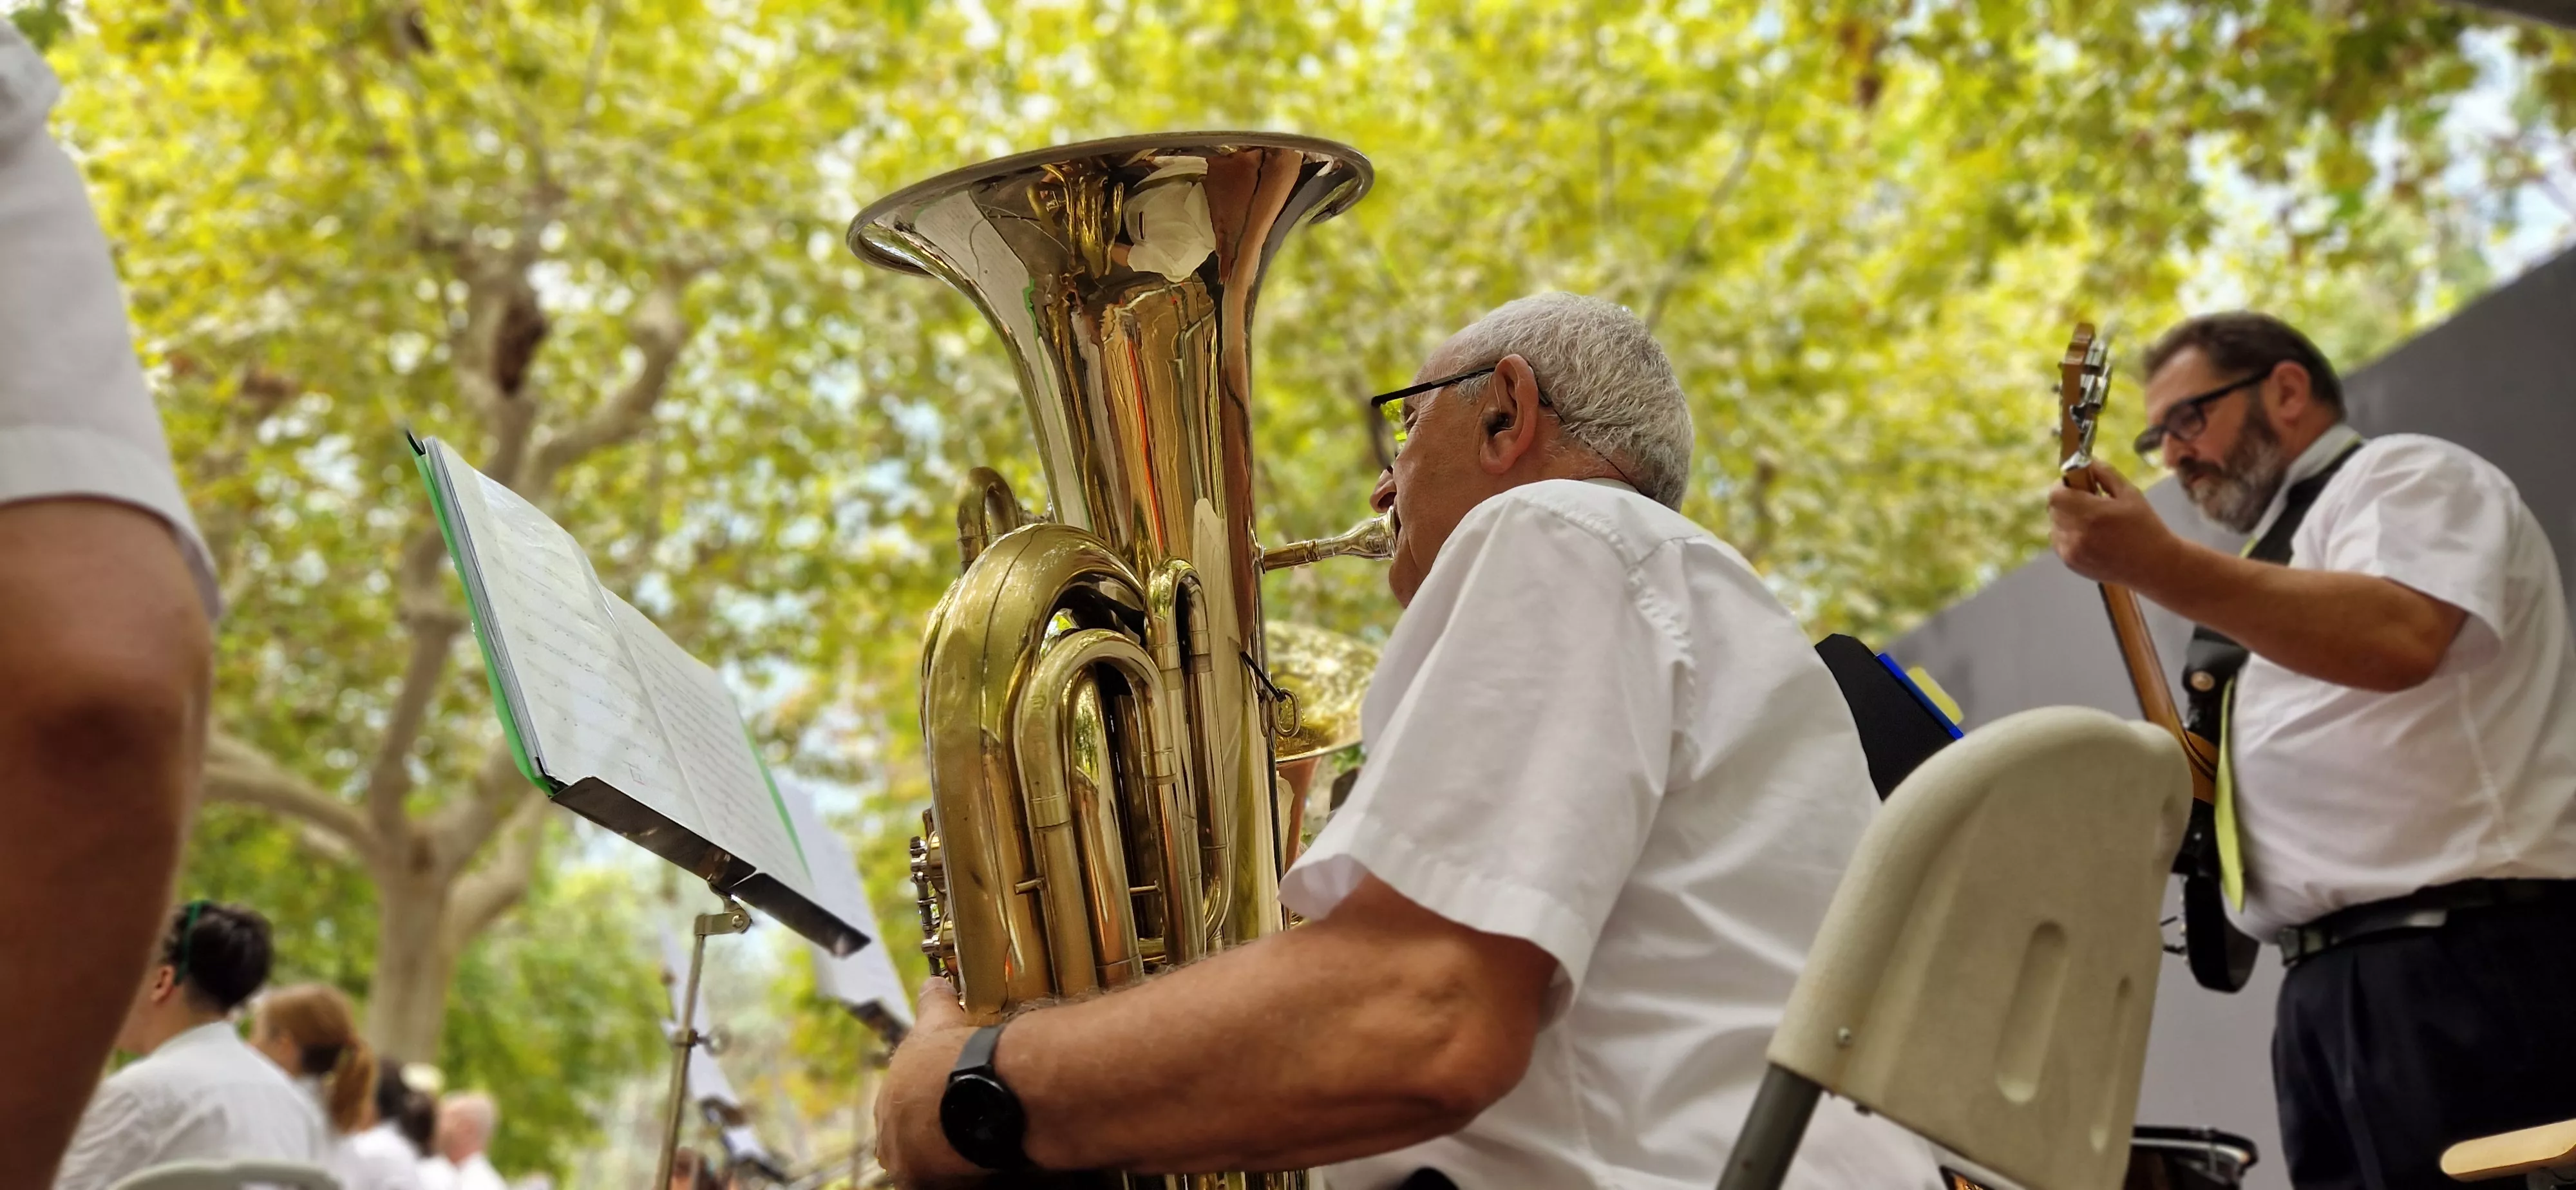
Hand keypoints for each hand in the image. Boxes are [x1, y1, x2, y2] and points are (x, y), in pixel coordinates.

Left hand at [873, 978, 983, 1187]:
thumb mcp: (938, 1021)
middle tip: (964, 1124)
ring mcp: (903, 1158)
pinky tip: (977, 1165)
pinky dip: (955, 1174)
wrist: (975, 1086)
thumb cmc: (953, 1055)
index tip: (948, 1100)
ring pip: (920, 1161)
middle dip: (930, 1131)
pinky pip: (936, 1181)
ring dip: (941, 1155)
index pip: (902, 1106)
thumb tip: (933, 981)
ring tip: (972, 1145)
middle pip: (907, 1136)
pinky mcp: (922, 1180)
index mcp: (888, 1095)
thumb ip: (933, 1002)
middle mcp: (887, 1131)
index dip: (926, 1103)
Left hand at [2048, 461, 2178, 588]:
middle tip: (2088, 500)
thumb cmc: (2145, 527)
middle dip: (2067, 499)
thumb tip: (2086, 462)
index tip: (2078, 483)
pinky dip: (2068, 534)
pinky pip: (2059, 540)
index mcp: (2092, 515)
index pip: (2056, 494)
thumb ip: (2105, 474)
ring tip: (2092, 520)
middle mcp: (2078, 535)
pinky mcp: (2071, 563)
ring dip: (2067, 517)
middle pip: (2054, 508)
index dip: (2064, 485)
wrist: (2154, 565)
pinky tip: (2091, 535)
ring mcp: (2072, 552)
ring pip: (2055, 524)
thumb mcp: (2130, 493)